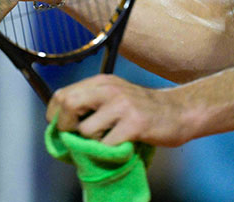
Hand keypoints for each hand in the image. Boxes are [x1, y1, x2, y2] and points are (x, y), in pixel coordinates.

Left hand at [46, 74, 191, 147]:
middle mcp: (109, 89)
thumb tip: (61, 123)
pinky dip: (109, 151)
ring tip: (106, 140)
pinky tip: (121, 145)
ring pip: (86, 130)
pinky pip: (107, 145)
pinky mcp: (134, 124)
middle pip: (68, 104)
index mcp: (101, 82)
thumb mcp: (116, 96)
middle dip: (65, 126)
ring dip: (91, 143)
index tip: (59, 127)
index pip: (63, 93)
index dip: (54, 113)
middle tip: (75, 137)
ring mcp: (122, 105)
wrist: (179, 111)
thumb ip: (92, 102)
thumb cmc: (143, 109)